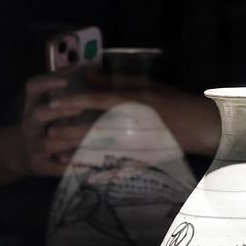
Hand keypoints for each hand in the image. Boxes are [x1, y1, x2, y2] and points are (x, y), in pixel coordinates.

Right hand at [18, 72, 101, 176]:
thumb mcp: (46, 108)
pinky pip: (55, 167)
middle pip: (38, 114)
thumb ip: (63, 96)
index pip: (32, 88)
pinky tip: (86, 161)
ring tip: (91, 137)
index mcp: (33, 105)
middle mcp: (30, 124)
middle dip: (59, 111)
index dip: (46, 83)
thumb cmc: (42, 126)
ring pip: (48, 143)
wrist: (20, 154)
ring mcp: (33, 145)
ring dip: (69, 140)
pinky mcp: (40, 165)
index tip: (66, 80)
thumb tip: (93, 75)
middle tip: (81, 108)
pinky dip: (70, 164)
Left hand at [55, 74, 218, 155]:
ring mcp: (136, 143)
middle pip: (93, 128)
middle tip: (47, 133)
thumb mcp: (143, 84)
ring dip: (75, 151)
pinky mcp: (140, 158)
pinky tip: (78, 169)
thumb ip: (113, 82)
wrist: (198, 126)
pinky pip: (113, 164)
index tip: (53, 103)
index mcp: (132, 101)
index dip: (73, 102)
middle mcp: (131, 123)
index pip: (97, 101)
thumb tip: (86, 76)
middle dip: (67, 132)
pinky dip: (94, 167)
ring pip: (99, 149)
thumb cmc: (169, 100)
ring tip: (56, 152)